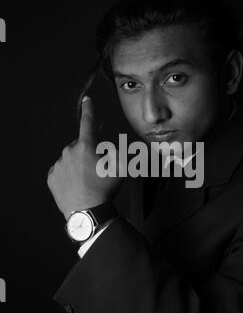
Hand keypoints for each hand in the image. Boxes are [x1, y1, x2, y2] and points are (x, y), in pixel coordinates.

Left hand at [47, 96, 123, 219]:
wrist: (88, 212)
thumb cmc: (105, 189)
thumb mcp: (121, 168)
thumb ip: (120, 152)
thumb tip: (114, 148)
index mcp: (85, 146)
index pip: (88, 123)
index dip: (89, 110)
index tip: (87, 100)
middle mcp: (69, 152)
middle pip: (80, 146)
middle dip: (88, 153)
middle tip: (97, 170)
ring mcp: (58, 165)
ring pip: (70, 160)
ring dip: (78, 165)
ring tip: (87, 181)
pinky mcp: (52, 178)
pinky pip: (61, 171)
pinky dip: (68, 176)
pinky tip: (77, 186)